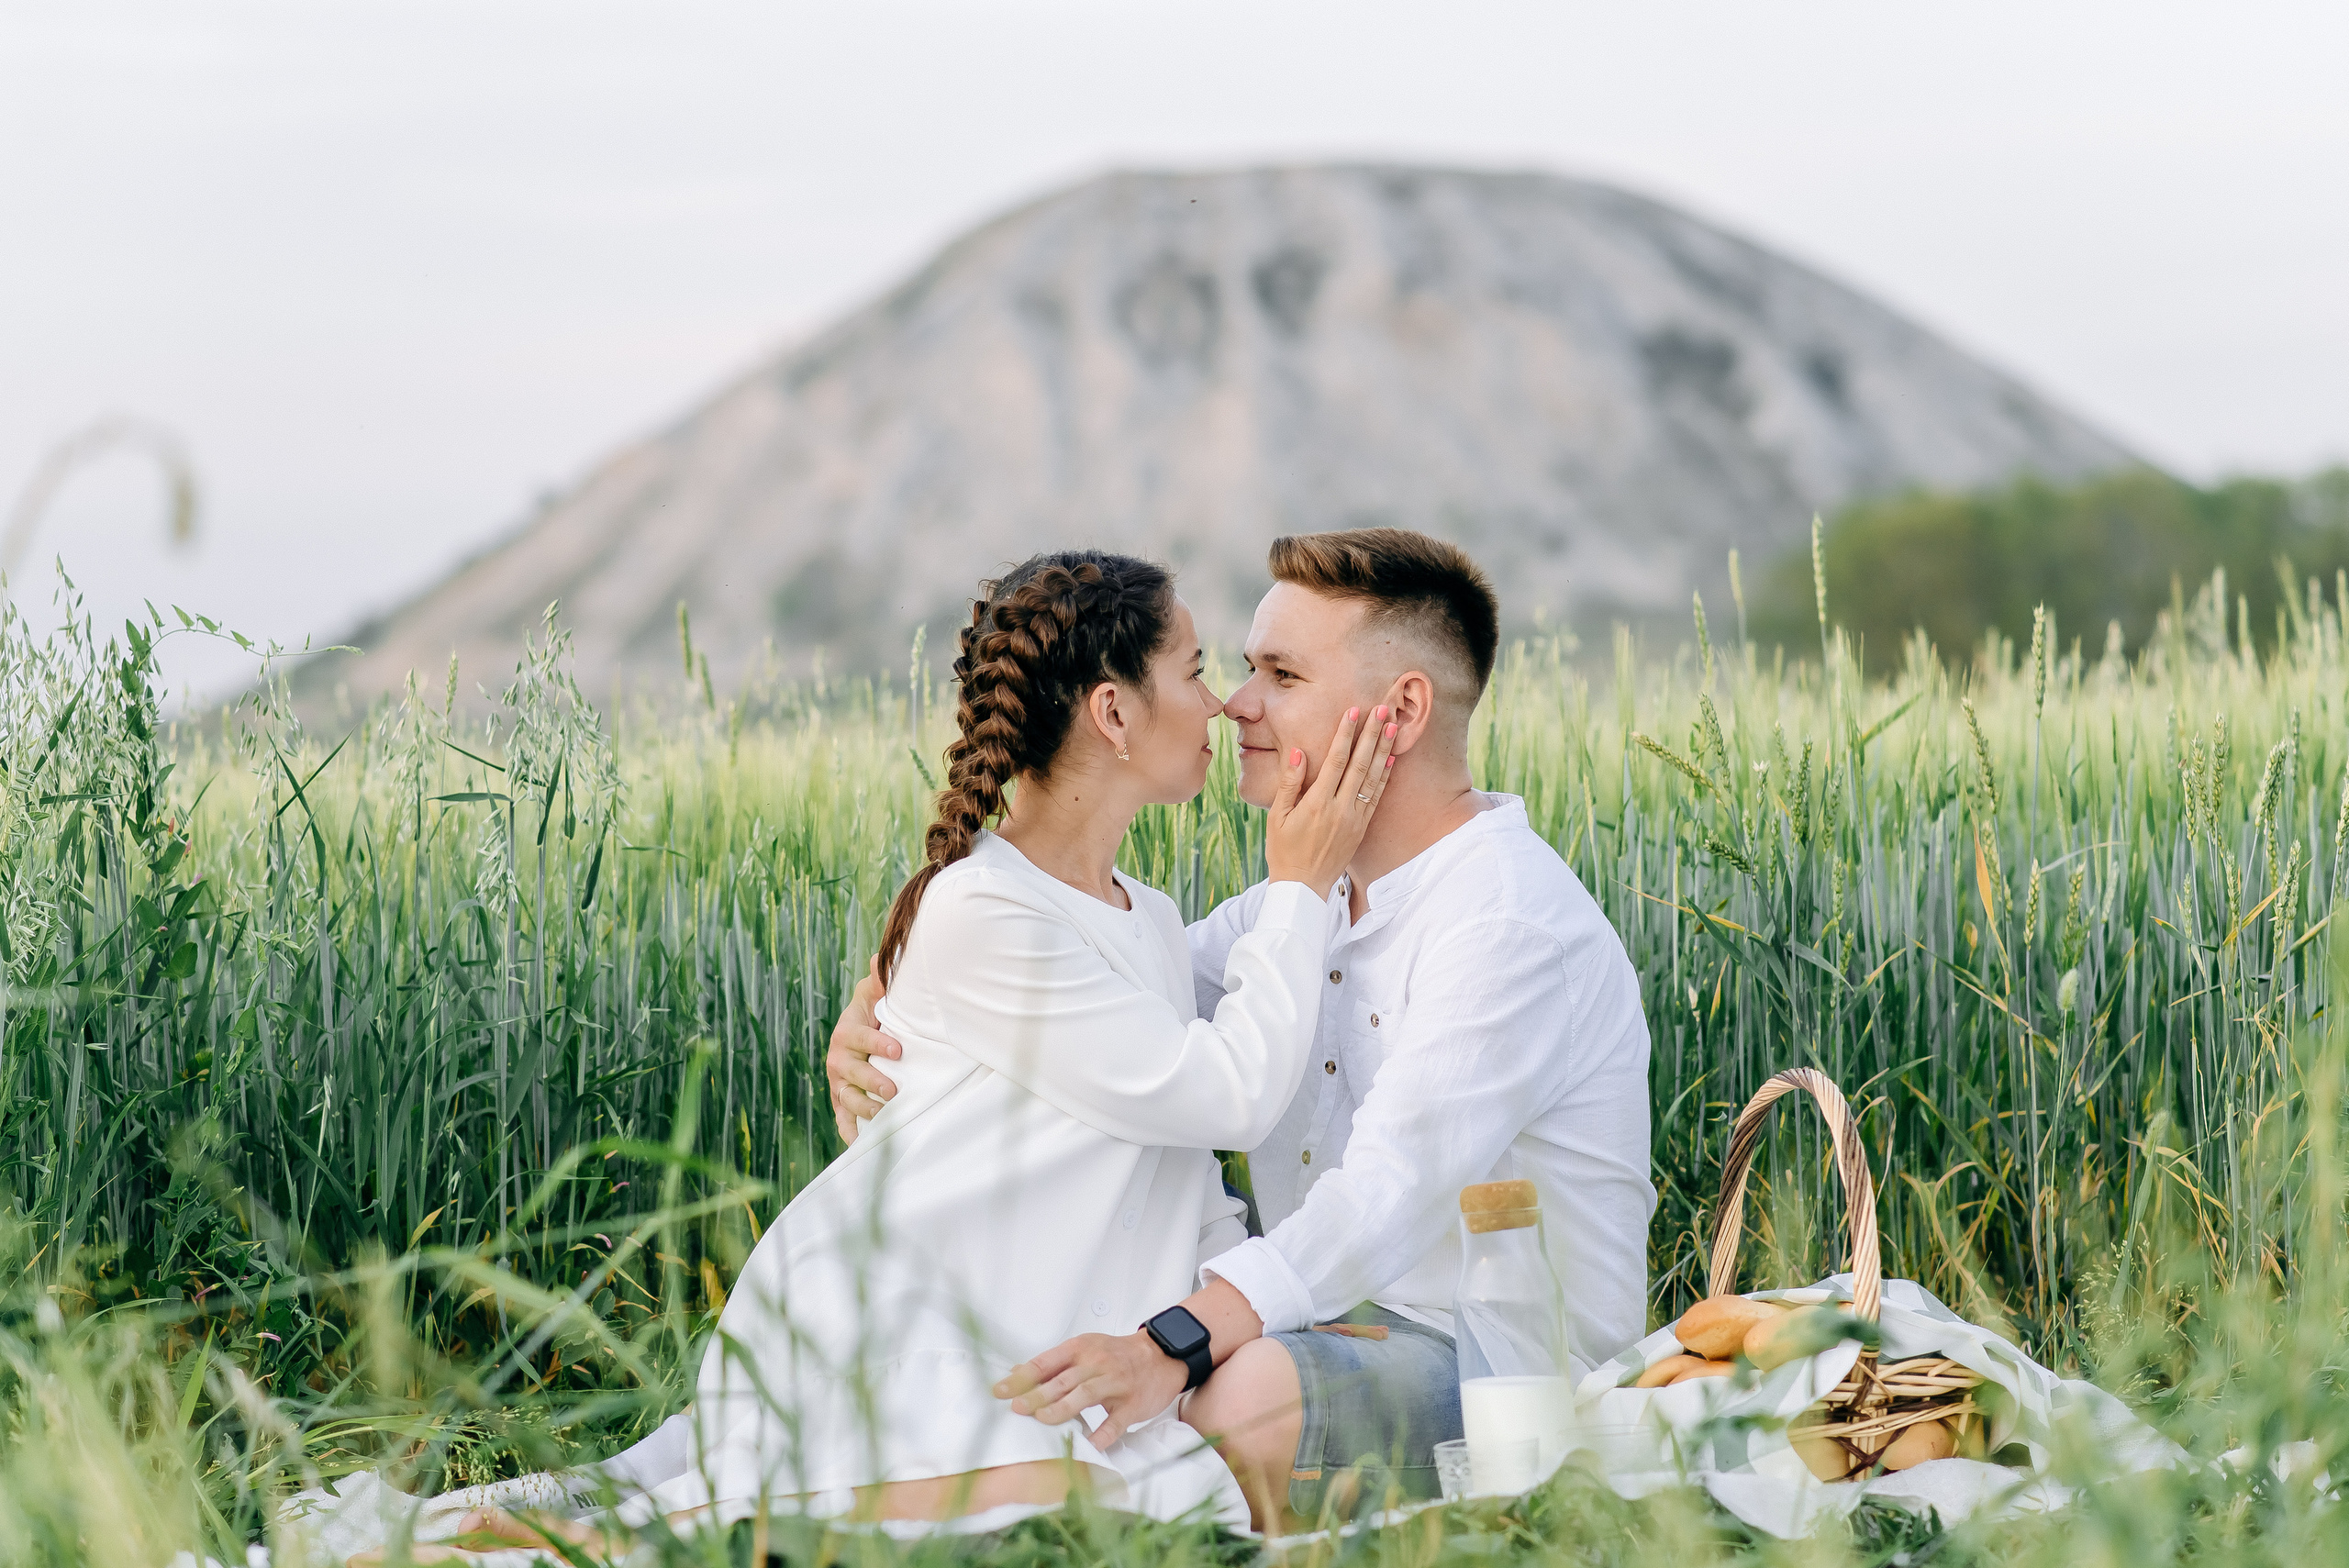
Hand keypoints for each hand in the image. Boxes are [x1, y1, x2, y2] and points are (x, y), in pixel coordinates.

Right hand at [826, 957, 900, 1143]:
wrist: (860, 1032)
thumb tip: (881, 958)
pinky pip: (842, 1119)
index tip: (898, 1049)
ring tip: (885, 1115)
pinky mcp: (841, 1100)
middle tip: (894, 1090)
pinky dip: (849, 1132)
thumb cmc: (874, 1011)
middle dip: (872, 1081)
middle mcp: (838, 1058)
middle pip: (852, 1072)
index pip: (859, 1037)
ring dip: (864, 1108)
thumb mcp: (874, 993)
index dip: (877, 1043)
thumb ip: (879, 979)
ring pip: (847, 1097)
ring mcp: (838, 1082)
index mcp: (847, 1031)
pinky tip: (861, 1144)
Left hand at [994, 1331, 1188, 1449]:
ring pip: (1086, 1394)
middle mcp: (1097, 1363)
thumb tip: (1016, 1373)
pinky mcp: (1133, 1403)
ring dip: (1062, 1408)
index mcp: (1081, 1348)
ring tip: (1043, 1420)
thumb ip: (1053, 1364)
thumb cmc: (1116, 1355)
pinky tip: (1088, 1445)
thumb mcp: (1084, 1350)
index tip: (1000, 1391)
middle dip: (1038, 1394)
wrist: (1161, 1356)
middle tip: (1017, 1408)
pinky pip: (1116, 1421)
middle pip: (1064, 1379)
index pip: (1046, 1362)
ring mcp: (1116, 1383)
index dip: (1022, 1377)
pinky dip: (1102, 1433)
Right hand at [1264, 695, 1400, 900]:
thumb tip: (1298, 751)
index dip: (1345, 734)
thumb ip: (1289, 782)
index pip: (1335, 760)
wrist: (1303, 886)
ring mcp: (1354, 819)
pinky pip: (1376, 797)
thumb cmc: (1283, 850)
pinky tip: (1391, 759)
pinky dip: (1385, 777)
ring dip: (1384, 750)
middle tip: (1383, 709)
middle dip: (1372, 734)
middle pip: (1360, 764)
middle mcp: (1340, 809)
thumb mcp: (1277, 816)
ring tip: (1393, 726)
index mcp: (1317, 803)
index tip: (1353, 711)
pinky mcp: (1361, 828)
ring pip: (1373, 778)